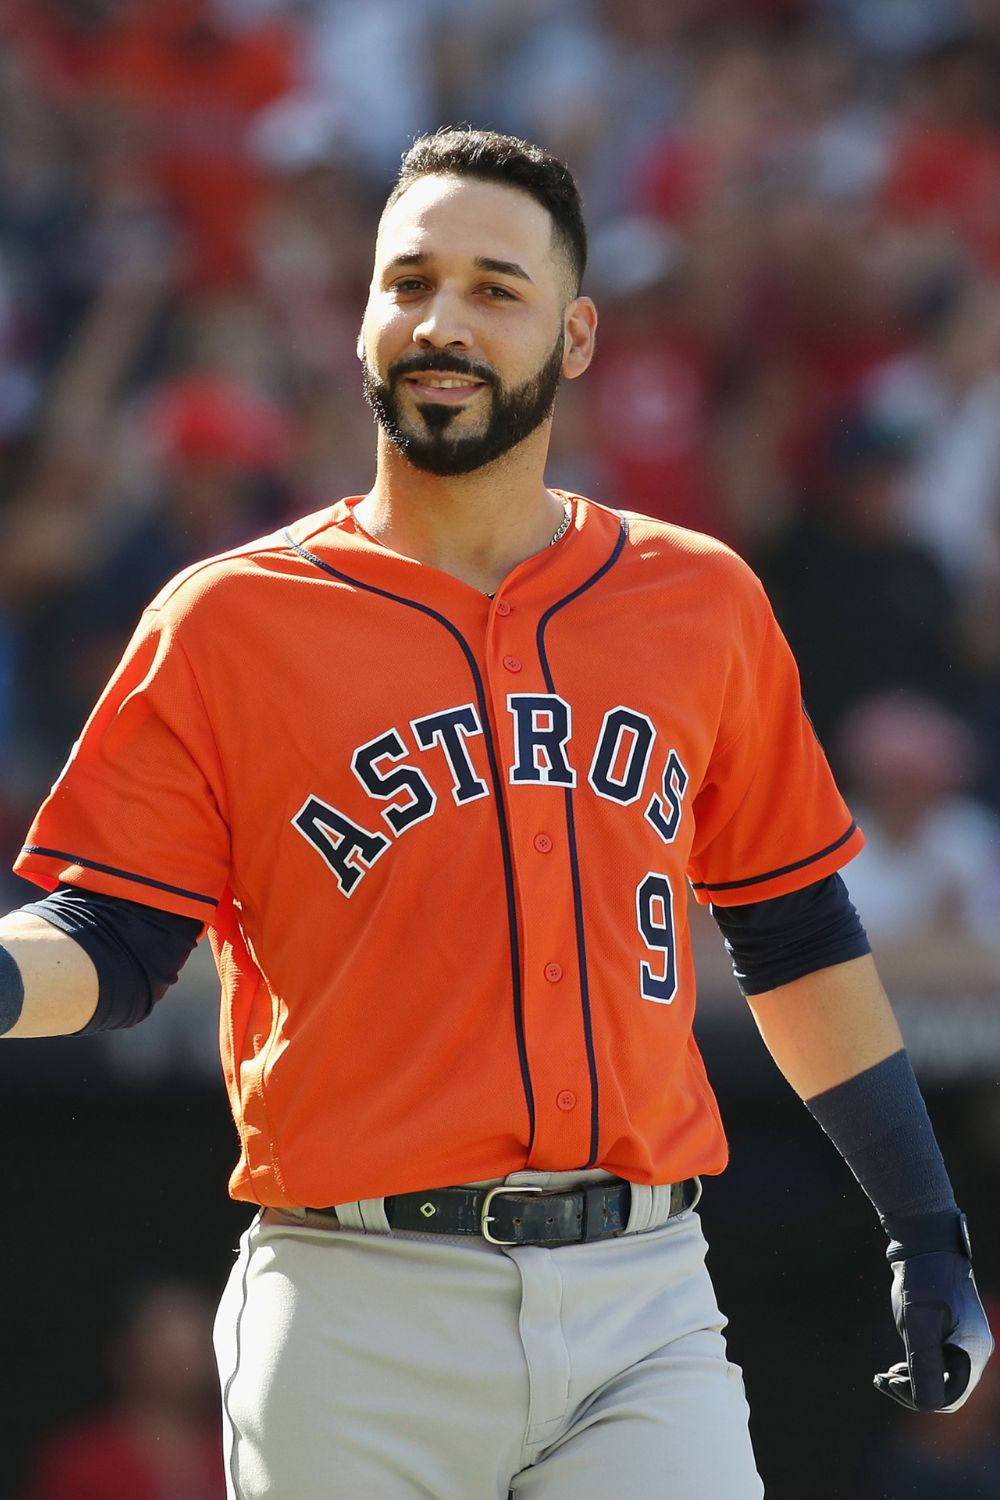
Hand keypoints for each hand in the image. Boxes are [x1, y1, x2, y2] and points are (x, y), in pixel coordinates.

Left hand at [874, 1243, 993, 1412]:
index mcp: (972, 1351)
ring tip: (885, 1375)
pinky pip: (938, 1363)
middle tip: (882, 1379)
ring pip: (941, 1379)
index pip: (948, 1398)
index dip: (917, 1398)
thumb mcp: (918, 1324)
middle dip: (913, 1392)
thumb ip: (924, 1365)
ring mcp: (963, 1340)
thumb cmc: (922, 1280)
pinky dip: (917, 1368)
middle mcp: (973, 1350)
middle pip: (946, 1392)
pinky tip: (897, 1367)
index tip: (889, 1381)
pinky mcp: (951, 1332)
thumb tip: (925, 1407)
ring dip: (912, 1382)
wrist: (924, 1242)